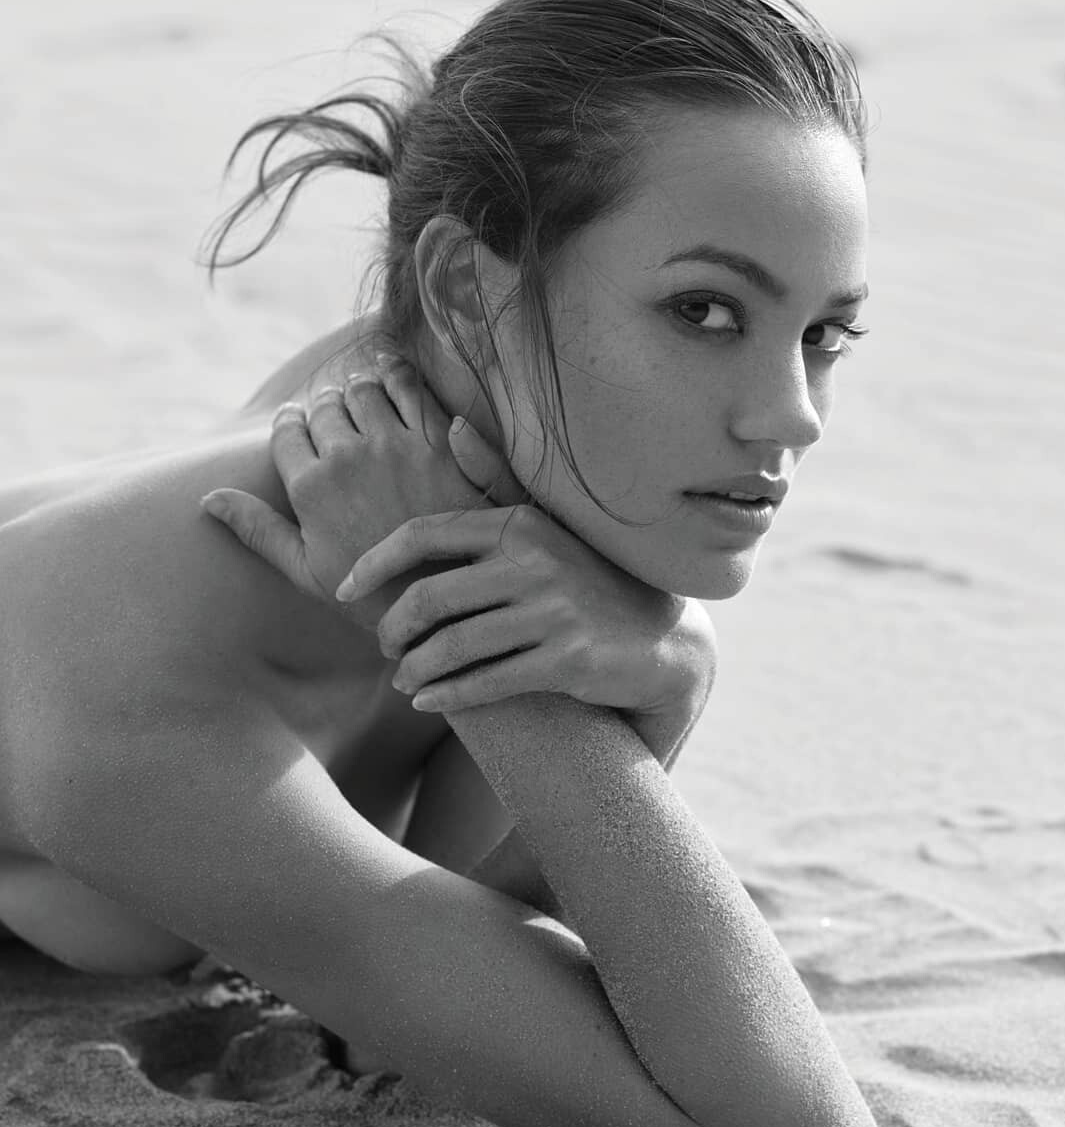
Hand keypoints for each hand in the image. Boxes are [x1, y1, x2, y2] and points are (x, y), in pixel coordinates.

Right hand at [200, 354, 527, 629]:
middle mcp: (347, 458)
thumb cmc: (372, 595)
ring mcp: (393, 445)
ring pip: (362, 389)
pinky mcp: (437, 439)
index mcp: (310, 488)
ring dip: (358, 390)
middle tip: (334, 415)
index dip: (290, 424)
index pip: (287, 430)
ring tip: (363, 400)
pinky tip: (395, 380)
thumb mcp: (306, 570)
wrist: (443, 598)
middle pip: (324, 406)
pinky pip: (409, 387)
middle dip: (325, 407)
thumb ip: (259, 529)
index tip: (298, 426)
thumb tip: (208, 499)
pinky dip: (397, 376)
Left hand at [335, 502, 716, 717]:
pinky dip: (447, 696)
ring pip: (453, 646)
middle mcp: (534, 562)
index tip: (343, 588)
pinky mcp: (566, 660)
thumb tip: (451, 424)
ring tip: (402, 678)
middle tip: (383, 643)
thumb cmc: (587, 581)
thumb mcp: (545, 526)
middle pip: (430, 597)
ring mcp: (552, 612)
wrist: (660, 642)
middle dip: (392, 626)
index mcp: (518, 524)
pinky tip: (426, 702)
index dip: (375, 563)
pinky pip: (486, 682)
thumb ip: (494, 479)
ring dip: (415, 668)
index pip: (425, 535)